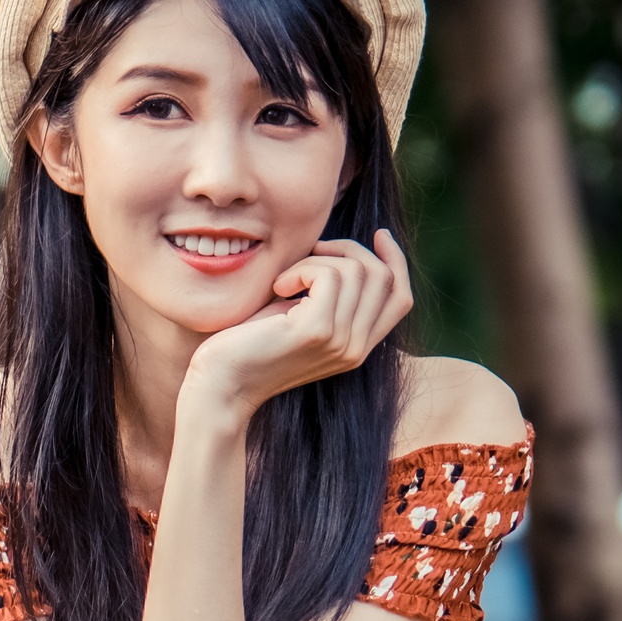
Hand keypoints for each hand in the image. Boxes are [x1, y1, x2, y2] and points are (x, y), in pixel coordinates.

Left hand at [187, 232, 415, 413]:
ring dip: (316, 260)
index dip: (396, 261)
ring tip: (285, 280)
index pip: (401, 298)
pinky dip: (300, 269)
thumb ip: (329, 295)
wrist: (220, 386)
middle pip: (382, 277)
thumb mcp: (299, 316)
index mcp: (358, 347)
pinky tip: (277, 288)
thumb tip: (344, 251)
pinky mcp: (317, 331)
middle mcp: (356, 349)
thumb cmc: (249, 346)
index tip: (377, 234)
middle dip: (348, 250)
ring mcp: (340, 342)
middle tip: (311, 249)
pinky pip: (328, 275)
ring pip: (355, 271)